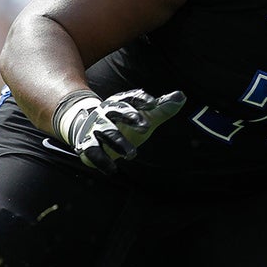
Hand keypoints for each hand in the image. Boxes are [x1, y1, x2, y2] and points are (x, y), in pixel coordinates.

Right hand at [51, 89, 186, 173]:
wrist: (84, 126)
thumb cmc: (122, 122)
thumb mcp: (142, 114)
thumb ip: (162, 108)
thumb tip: (182, 96)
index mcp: (121, 102)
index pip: (131, 97)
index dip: (141, 100)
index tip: (154, 104)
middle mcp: (107, 112)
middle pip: (118, 110)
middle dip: (130, 117)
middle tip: (146, 127)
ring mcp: (96, 127)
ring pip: (107, 132)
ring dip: (119, 142)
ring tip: (132, 155)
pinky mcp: (87, 144)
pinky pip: (93, 151)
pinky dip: (102, 160)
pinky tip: (112, 170)